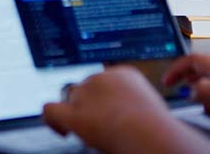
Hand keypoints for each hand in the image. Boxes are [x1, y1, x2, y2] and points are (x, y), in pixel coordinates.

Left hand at [43, 66, 209, 152]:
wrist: (151, 135)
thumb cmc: (158, 128)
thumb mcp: (150, 103)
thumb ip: (134, 100)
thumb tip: (126, 111)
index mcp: (124, 73)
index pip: (104, 81)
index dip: (104, 97)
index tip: (110, 111)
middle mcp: (102, 78)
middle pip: (86, 88)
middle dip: (92, 106)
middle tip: (105, 126)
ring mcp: (86, 93)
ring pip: (72, 99)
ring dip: (79, 113)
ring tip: (92, 132)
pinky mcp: (75, 114)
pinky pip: (51, 111)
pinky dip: (53, 121)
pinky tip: (63, 130)